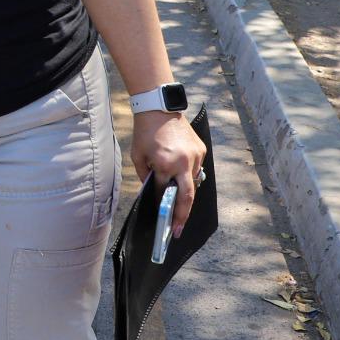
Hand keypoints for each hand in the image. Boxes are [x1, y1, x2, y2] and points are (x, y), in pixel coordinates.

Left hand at [130, 111, 207, 235]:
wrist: (159, 109)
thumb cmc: (145, 132)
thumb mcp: (137, 155)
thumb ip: (145, 175)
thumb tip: (152, 191)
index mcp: (165, 164)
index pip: (164, 192)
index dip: (161, 205)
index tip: (162, 220)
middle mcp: (184, 162)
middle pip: (187, 197)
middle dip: (181, 216)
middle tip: (177, 230)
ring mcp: (196, 157)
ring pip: (193, 183)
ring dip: (185, 192)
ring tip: (178, 202)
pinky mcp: (201, 151)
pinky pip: (196, 170)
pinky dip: (188, 176)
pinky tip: (180, 175)